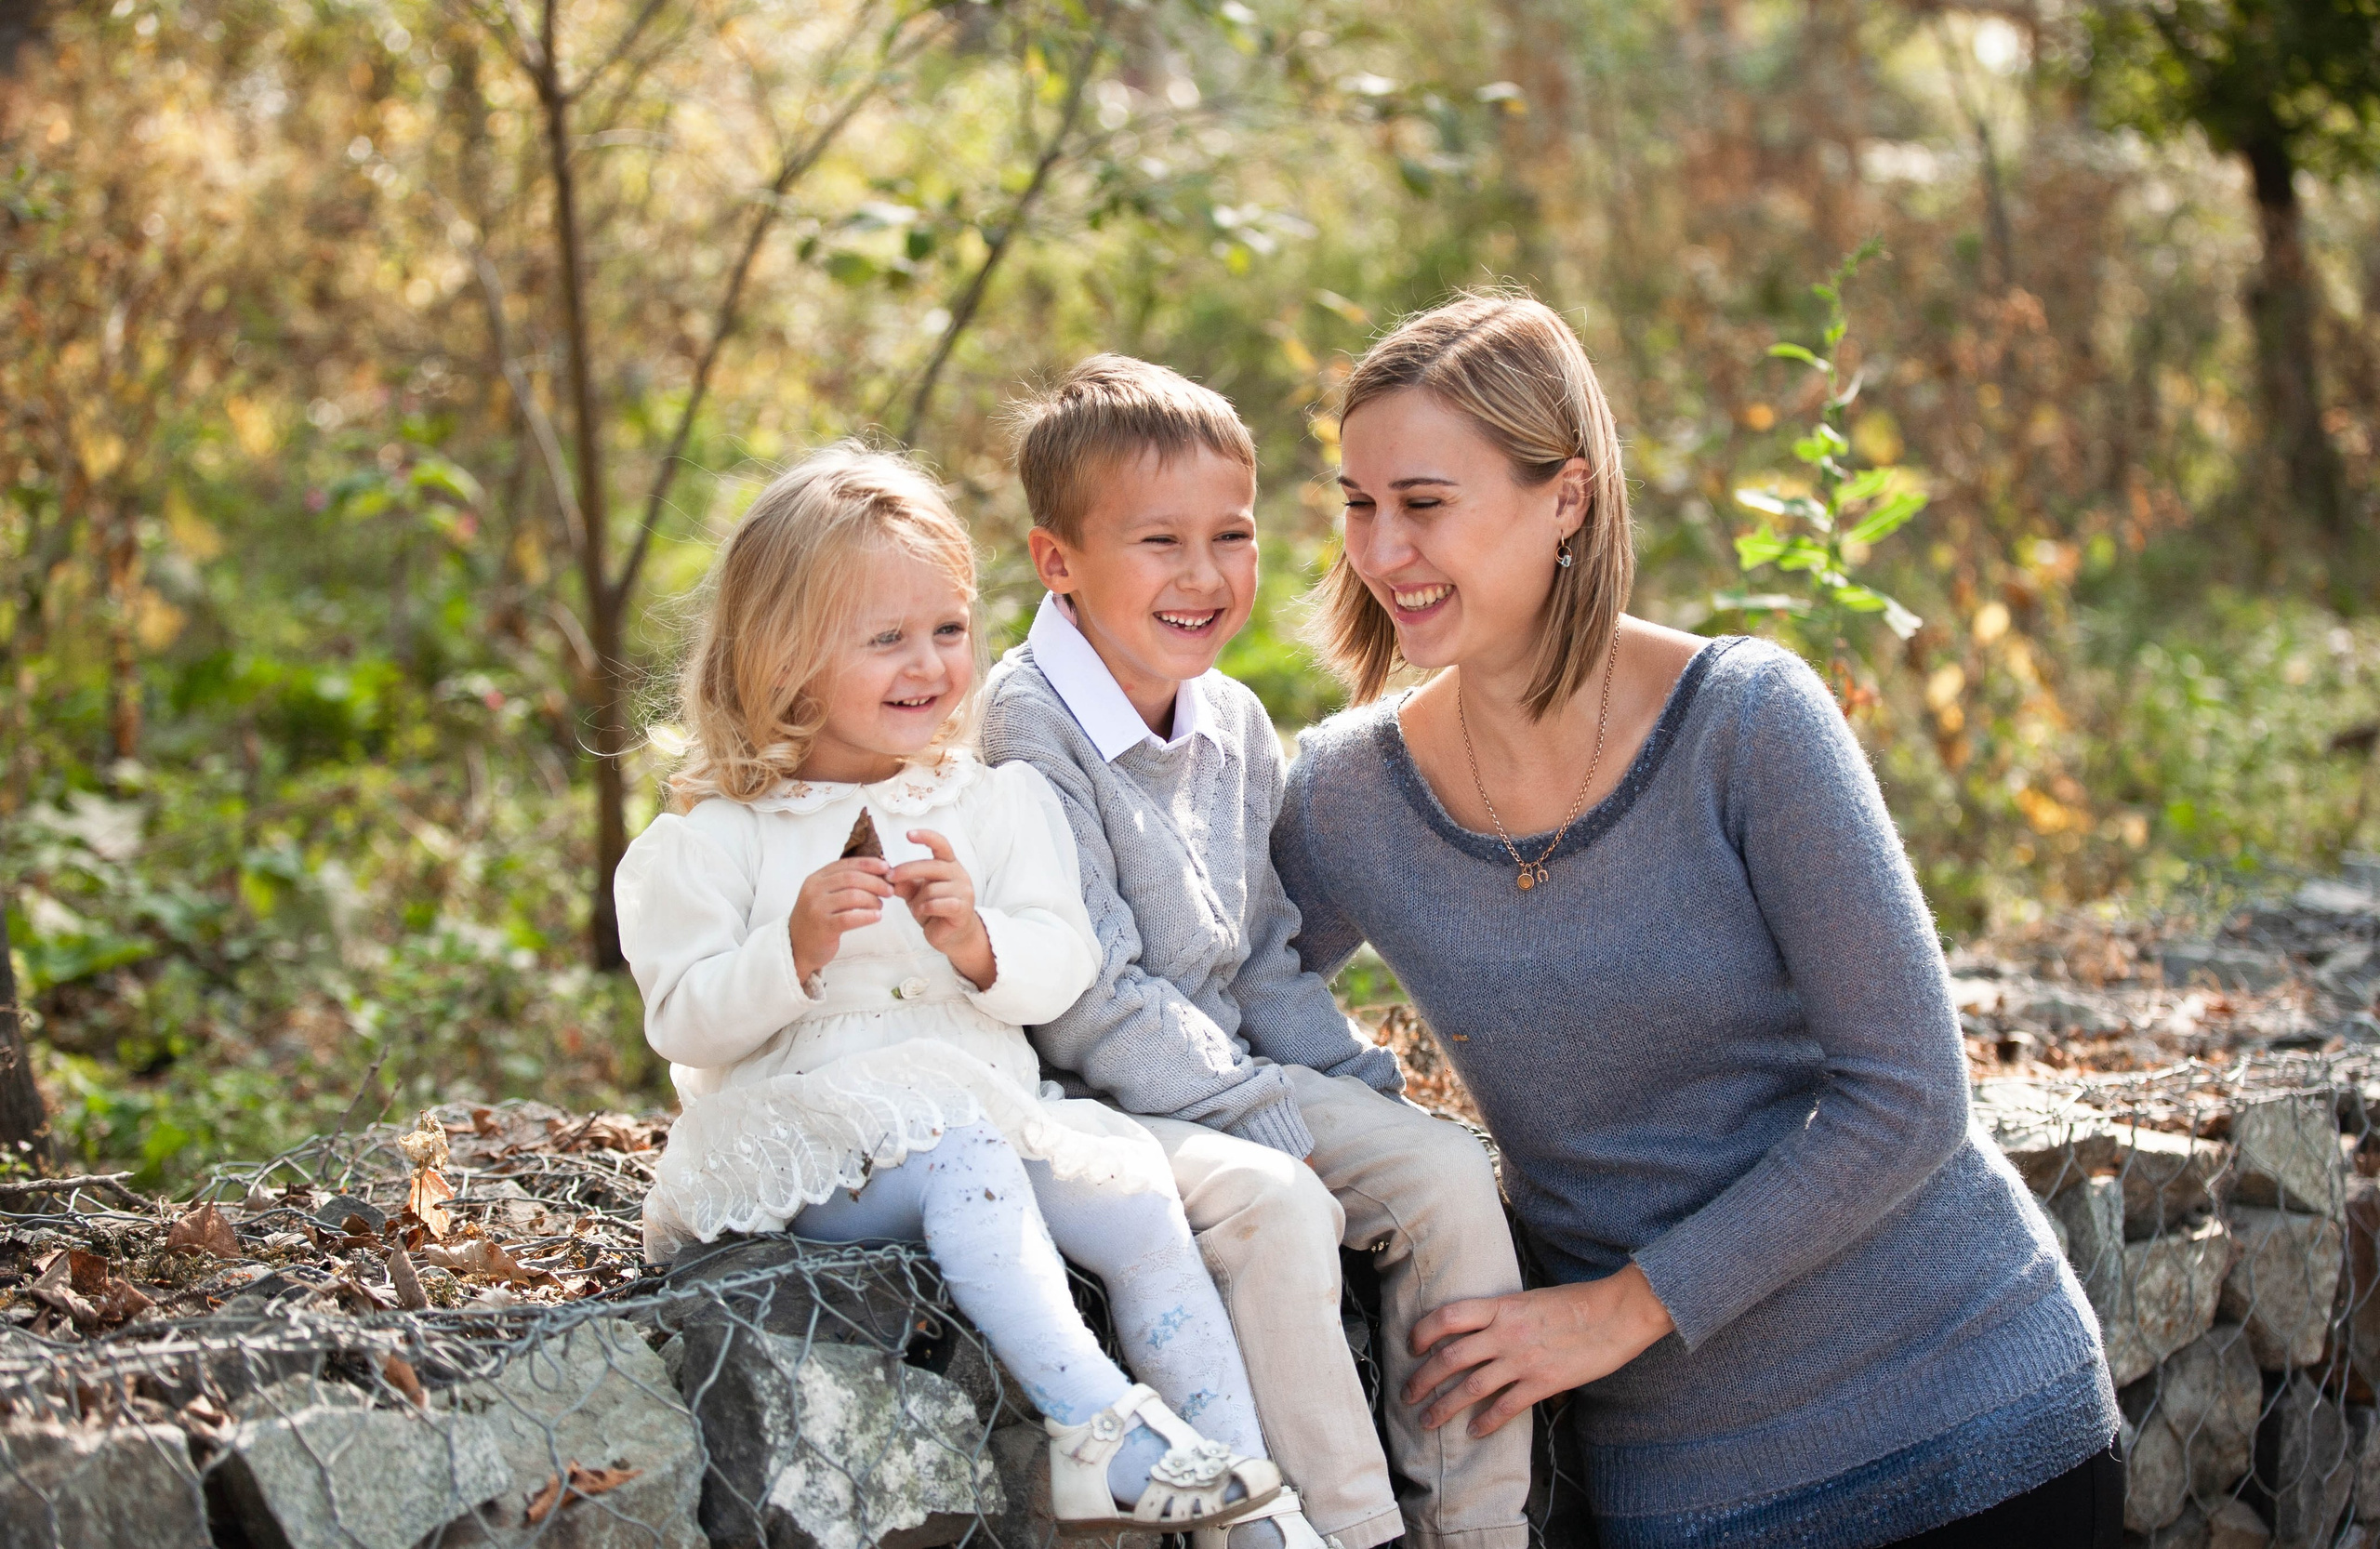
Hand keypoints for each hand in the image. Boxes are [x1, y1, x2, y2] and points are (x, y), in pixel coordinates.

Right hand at [788, 856, 893, 984]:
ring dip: (873, 899)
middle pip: (851, 878)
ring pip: (852, 896)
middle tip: (889, 890)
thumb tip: (877, 872)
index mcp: (816, 879)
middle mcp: (814, 890)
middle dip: (875, 882)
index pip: (846, 864)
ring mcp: (817, 908)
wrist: (797, 947)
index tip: (886, 867)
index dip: (868, 864)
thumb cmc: (817, 919)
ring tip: (880, 906)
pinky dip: (867, 916)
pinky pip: (850, 918)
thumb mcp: (824, 896)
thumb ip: (842, 883)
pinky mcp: (823, 927)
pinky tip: (877, 917)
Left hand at [892, 829, 995, 987]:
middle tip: (889, 877)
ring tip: (918, 909)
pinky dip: (926, 908)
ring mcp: (964, 891)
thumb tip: (886, 874)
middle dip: (907, 870)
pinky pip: (938, 903)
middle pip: (931, 865)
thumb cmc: (934, 909)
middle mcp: (959, 874)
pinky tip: (924, 913)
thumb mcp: (915, 893)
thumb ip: (904, 883)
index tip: (908, 834)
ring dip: (918, 900)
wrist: (952, 935)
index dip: (926, 837)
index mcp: (948, 864)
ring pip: (932, 888)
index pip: (941, 844)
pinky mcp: (963, 908)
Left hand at [1402, 1261, 1674, 1438]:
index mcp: (1500, 1306)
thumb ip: (1502, 1314)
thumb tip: (1480, 1329)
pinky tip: (1475, 1431)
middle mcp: (1505, 1333)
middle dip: (1423, 1379)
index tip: (1411, 1346)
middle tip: (1408, 1395)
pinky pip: (1505, 1407)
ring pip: (1470, 1387)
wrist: (1617, 1313)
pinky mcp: (1542, 1383)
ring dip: (1443, 1407)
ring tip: (1427, 1421)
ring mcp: (1522, 1359)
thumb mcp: (1530, 1298)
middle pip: (1449, 1357)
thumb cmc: (1577, 1302)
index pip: (1447, 1316)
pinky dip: (1486, 1422)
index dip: (1422, 1332)